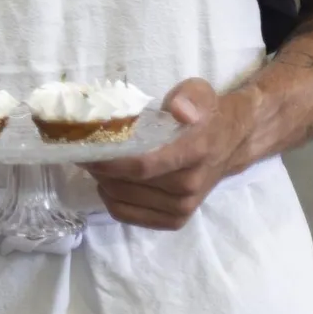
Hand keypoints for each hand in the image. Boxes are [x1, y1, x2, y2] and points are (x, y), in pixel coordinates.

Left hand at [82, 78, 253, 229]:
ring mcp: (183, 206)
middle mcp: (189, 185)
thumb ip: (189, 98)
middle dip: (99, 168)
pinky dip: (112, 201)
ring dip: (103, 183)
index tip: (85, 148)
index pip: (143, 165)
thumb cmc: (206, 114)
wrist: (230, 144)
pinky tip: (107, 183)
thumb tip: (180, 110)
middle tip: (82, 151)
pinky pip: (130, 217)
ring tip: (94, 164)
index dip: (109, 161)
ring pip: (124, 201)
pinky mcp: (176, 220)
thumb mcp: (200, 93)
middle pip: (129, 184)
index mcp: (194, 153)